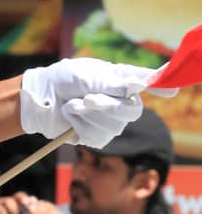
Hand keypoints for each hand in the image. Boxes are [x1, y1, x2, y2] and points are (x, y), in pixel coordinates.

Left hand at [20, 59, 155, 147]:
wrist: (40, 99)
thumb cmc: (63, 80)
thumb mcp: (88, 76)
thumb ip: (114, 83)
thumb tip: (141, 84)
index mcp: (120, 80)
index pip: (147, 83)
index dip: (161, 85)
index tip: (173, 89)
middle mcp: (120, 101)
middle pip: (132, 111)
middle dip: (106, 106)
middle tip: (87, 99)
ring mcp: (109, 121)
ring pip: (113, 126)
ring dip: (87, 115)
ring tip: (72, 105)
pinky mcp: (95, 136)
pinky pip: (97, 137)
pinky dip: (79, 126)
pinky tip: (70, 118)